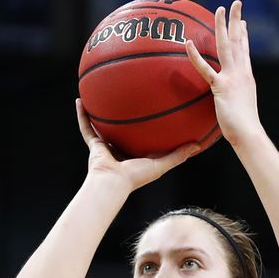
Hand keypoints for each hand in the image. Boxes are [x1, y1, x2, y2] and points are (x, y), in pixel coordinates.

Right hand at [76, 99, 198, 191]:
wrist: (113, 183)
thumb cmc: (136, 177)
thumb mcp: (161, 164)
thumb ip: (178, 155)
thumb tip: (198, 145)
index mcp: (134, 155)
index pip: (139, 139)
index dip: (144, 128)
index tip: (150, 113)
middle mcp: (118, 149)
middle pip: (119, 130)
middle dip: (121, 117)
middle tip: (125, 98)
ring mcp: (104, 147)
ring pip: (100, 126)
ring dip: (97, 112)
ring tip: (97, 94)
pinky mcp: (93, 145)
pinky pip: (86, 127)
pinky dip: (82, 115)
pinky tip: (80, 100)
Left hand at [185, 0, 263, 146]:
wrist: (248, 133)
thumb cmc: (243, 128)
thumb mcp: (240, 109)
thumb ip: (234, 101)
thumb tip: (229, 104)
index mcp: (247, 77)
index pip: (245, 51)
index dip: (244, 35)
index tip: (243, 22)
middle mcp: (242, 72)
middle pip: (239, 41)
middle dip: (237, 20)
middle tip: (235, 4)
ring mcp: (232, 77)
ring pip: (227, 46)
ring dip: (223, 26)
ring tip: (220, 9)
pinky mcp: (221, 86)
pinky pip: (205, 68)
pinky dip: (195, 56)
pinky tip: (188, 43)